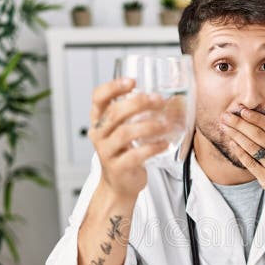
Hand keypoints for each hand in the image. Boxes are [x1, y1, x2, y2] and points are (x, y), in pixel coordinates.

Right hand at [88, 78, 170, 200]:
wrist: (119, 184)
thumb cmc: (124, 152)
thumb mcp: (123, 129)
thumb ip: (136, 114)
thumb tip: (167, 98)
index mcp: (99, 120)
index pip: (98, 98)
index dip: (113, 87)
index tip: (132, 81)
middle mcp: (99, 134)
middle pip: (115, 113)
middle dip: (138, 103)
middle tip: (158, 100)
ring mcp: (106, 151)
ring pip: (125, 133)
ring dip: (149, 125)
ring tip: (167, 124)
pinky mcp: (118, 167)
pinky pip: (135, 155)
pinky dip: (152, 147)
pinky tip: (164, 143)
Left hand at [220, 109, 264, 229]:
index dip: (255, 118)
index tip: (242, 111)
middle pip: (256, 134)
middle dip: (239, 124)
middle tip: (226, 116)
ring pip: (251, 147)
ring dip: (236, 136)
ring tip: (224, 127)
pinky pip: (250, 164)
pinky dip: (241, 153)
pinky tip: (232, 144)